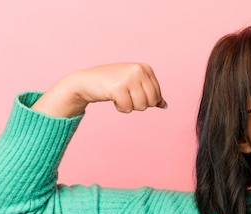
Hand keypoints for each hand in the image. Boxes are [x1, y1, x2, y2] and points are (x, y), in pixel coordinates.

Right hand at [32, 63, 166, 116]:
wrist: (87, 81)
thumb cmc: (111, 84)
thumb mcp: (134, 85)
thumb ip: (150, 93)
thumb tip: (164, 105)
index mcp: (145, 68)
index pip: (157, 95)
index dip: (145, 100)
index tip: (132, 92)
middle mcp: (139, 70)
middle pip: (151, 102)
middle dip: (138, 104)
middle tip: (125, 95)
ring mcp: (129, 78)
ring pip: (141, 106)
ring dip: (129, 106)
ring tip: (118, 95)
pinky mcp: (119, 87)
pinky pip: (128, 108)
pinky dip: (120, 108)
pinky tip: (112, 97)